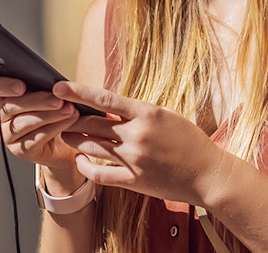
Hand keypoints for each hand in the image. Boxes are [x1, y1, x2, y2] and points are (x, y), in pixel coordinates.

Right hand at [0, 75, 79, 172]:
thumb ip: (40, 84)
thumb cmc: (50, 110)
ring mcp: (7, 135)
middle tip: (57, 99)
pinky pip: (34, 138)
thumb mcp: (44, 92)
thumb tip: (52, 80)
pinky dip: (54, 128)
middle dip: (36, 101)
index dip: (2, 86)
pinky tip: (67, 121)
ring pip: (22, 123)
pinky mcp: (20, 151)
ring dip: (48, 115)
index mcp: (0, 96)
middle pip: (9, 107)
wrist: (62, 141)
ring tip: (68, 109)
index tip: (21, 86)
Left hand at [54, 81, 232, 206]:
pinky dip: (86, 167)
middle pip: (93, 124)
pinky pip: (100, 175)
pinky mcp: (135, 180)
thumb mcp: (166, 116)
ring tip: (65, 134)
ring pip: (92, 147)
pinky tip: (80, 160)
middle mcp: (138, 135)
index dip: (78, 92)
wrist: (208, 174)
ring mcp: (135, 159)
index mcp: (147, 113)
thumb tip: (108, 106)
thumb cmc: (189, 141)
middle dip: (72, 118)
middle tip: (60, 114)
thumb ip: (137, 112)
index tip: (59, 87)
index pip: (104, 99)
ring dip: (75, 140)